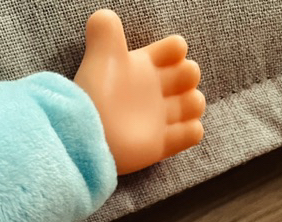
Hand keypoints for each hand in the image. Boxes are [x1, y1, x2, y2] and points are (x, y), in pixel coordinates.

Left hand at [74, 9, 205, 174]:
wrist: (87, 138)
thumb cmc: (94, 95)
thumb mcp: (100, 56)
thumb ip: (105, 29)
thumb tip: (104, 16)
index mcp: (143, 67)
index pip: (175, 49)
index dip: (176, 50)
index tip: (167, 57)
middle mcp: (153, 91)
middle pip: (190, 75)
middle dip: (188, 77)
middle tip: (170, 88)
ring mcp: (158, 119)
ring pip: (194, 104)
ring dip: (192, 104)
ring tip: (173, 113)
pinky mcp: (160, 145)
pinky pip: (191, 135)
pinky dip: (191, 132)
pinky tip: (176, 132)